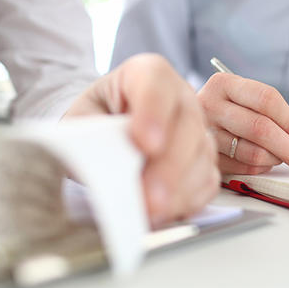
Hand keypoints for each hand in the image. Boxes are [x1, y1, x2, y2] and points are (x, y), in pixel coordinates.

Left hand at [64, 54, 219, 225]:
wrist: (102, 135)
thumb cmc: (92, 122)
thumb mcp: (81, 121)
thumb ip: (93, 136)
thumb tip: (106, 165)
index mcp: (146, 73)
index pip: (156, 83)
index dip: (153, 112)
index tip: (144, 144)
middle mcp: (180, 97)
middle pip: (187, 124)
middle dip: (169, 165)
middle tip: (150, 196)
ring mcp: (196, 129)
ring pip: (202, 156)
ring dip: (179, 189)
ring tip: (152, 213)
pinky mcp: (203, 161)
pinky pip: (207, 181)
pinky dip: (187, 201)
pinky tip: (164, 214)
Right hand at [198, 73, 288, 174]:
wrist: (187, 122)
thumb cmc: (231, 110)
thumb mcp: (251, 100)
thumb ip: (284, 114)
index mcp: (223, 84)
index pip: (266, 99)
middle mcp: (209, 106)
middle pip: (260, 127)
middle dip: (288, 145)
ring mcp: (205, 133)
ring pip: (253, 152)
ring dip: (276, 158)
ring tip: (282, 157)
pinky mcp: (206, 157)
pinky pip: (243, 167)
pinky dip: (261, 167)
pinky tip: (264, 161)